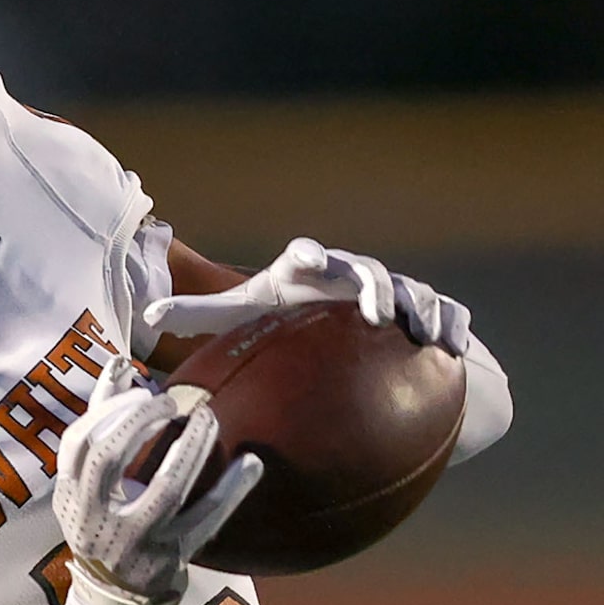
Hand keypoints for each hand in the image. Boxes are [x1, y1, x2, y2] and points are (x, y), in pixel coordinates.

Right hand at [53, 357, 262, 604]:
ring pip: (163, 488)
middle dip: (141, 420)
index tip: (140, 388)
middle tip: (172, 401)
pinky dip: (230, 490)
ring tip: (209, 418)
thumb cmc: (102, 523)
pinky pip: (204, 519)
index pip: (79, 444)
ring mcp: (131, 541)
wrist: (112, 598)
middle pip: (109, 460)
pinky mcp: (167, 558)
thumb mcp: (86, 484)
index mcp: (69, 498)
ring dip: (190, 447)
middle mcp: (94, 519)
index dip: (109, 410)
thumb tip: (118, 366)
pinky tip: (251, 463)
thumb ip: (100, 428)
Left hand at [143, 237, 469, 354]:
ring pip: (414, 293)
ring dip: (421, 309)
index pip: (309, 255)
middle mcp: (354, 275)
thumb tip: (147, 314)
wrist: (341, 314)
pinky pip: (449, 315)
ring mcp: (396, 290)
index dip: (310, 254)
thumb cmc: (286, 309)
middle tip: (375, 313)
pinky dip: (455, 327)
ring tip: (423, 333)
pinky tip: (456, 350)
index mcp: (310, 271)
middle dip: (375, 286)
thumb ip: (201, 312)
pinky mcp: (426, 310)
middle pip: (369, 272)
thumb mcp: (244, 311)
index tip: (307, 260)